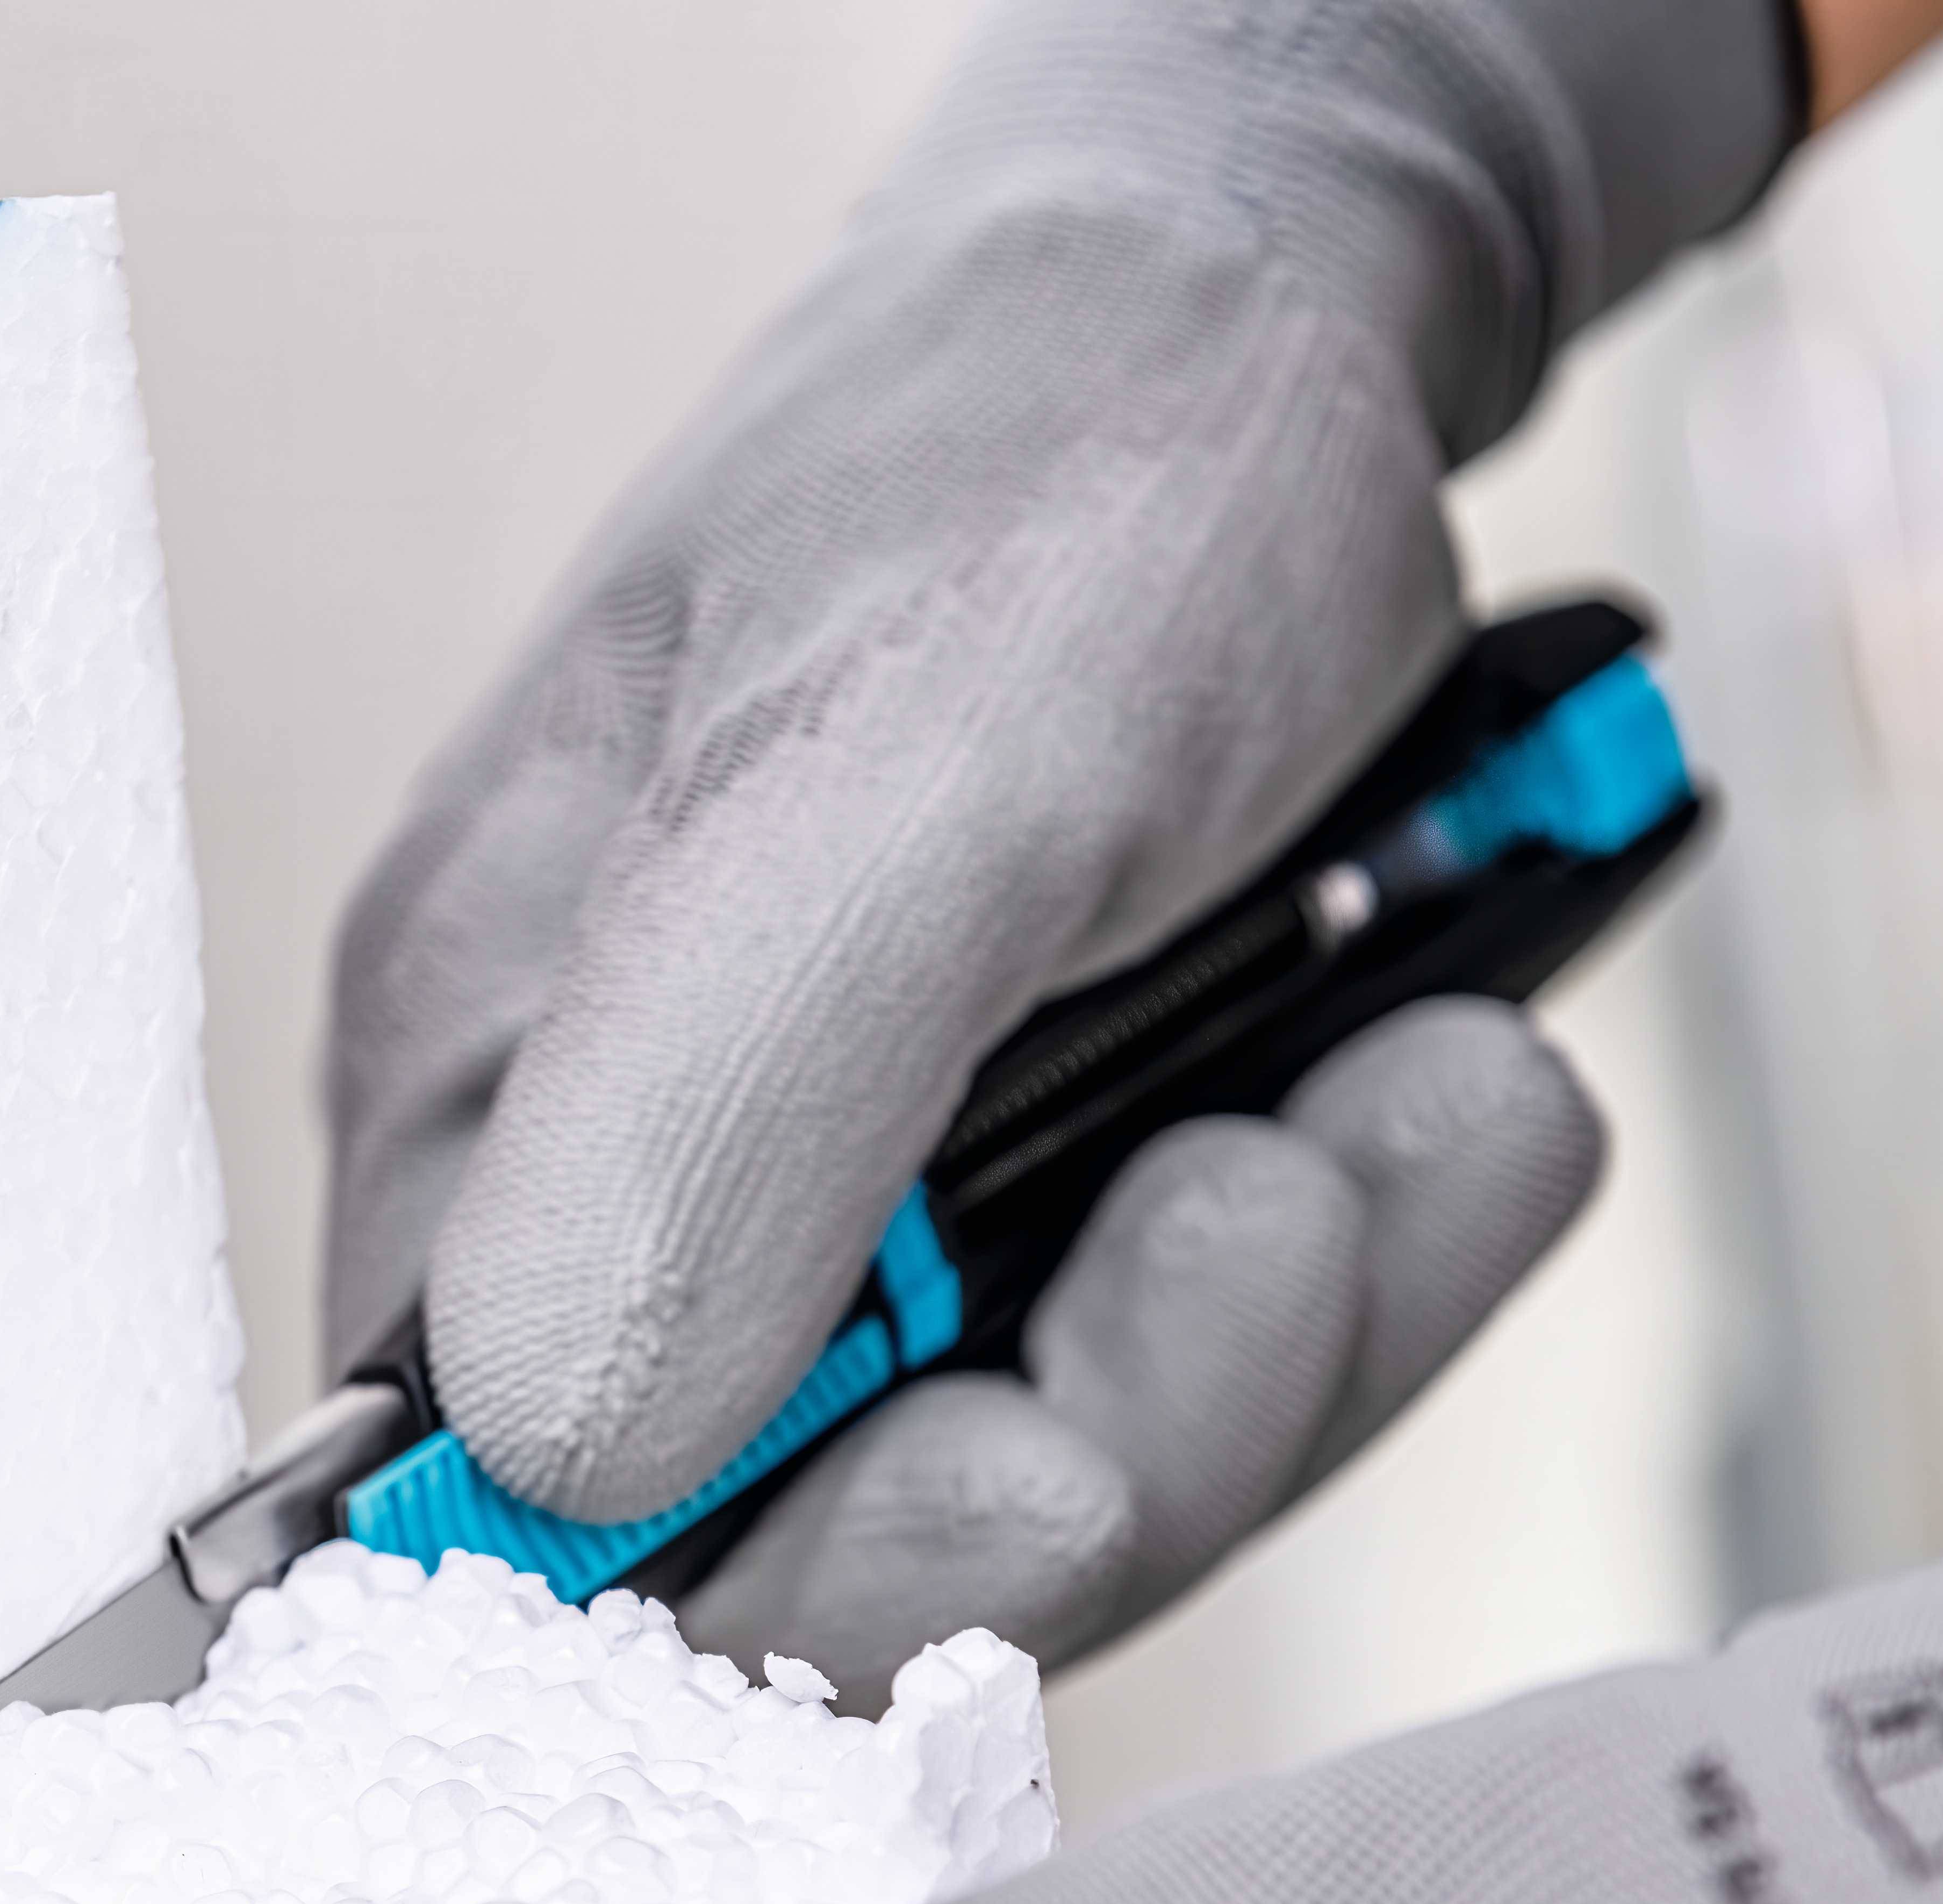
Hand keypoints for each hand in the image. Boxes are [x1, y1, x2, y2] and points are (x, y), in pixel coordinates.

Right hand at [325, 0, 1802, 1688]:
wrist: (1289, 288)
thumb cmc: (1058, 448)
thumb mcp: (888, 755)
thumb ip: (712, 1110)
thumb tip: (564, 1471)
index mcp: (490, 1101)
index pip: (532, 1533)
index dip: (782, 1576)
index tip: (1028, 1468)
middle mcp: (643, 1194)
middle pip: (838, 1549)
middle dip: (1112, 1421)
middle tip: (1274, 1208)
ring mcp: (874, 1211)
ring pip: (1071, 1466)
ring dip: (1286, 1323)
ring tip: (1421, 1083)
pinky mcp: (1066, 1199)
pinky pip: (1216, 1361)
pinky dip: (1367, 1250)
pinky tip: (1453, 1078)